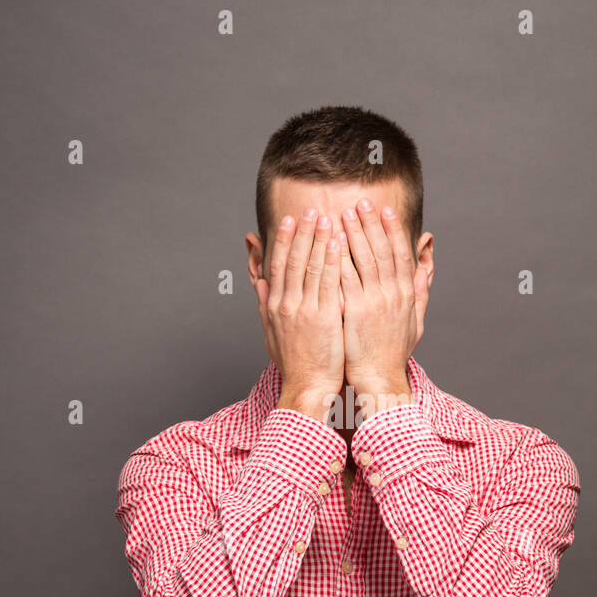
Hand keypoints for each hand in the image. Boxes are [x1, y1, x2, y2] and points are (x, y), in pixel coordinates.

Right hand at [256, 208, 344, 422]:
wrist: (307, 387)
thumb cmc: (295, 363)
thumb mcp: (272, 333)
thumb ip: (265, 305)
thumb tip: (259, 283)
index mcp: (275, 306)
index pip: (278, 265)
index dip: (284, 240)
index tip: (290, 220)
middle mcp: (286, 304)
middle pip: (292, 260)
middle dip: (301, 232)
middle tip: (310, 209)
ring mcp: (303, 310)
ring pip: (309, 266)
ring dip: (317, 239)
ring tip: (326, 218)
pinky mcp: (322, 317)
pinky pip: (327, 283)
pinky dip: (330, 261)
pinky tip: (337, 243)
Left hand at [338, 199, 426, 410]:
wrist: (380, 379)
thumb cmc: (394, 352)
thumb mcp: (416, 319)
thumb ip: (421, 288)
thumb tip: (428, 262)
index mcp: (406, 294)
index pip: (401, 254)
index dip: (393, 230)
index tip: (385, 211)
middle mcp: (393, 294)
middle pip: (382, 250)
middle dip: (371, 224)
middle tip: (360, 202)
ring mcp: (375, 302)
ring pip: (364, 259)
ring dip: (354, 234)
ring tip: (343, 214)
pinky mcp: (355, 312)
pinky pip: (346, 278)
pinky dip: (339, 258)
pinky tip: (330, 243)